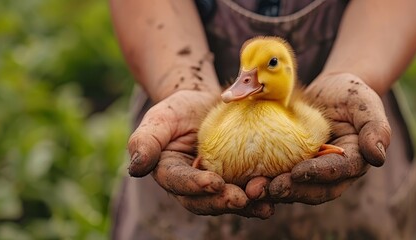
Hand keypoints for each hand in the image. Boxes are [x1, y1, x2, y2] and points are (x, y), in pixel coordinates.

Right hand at [127, 90, 273, 217]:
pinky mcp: (240, 181)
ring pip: (231, 202)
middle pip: (206, 202)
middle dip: (224, 202)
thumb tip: (135, 168)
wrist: (207, 106)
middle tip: (242, 198)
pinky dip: (265, 193)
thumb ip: (145, 141)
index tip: (213, 182)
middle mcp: (194, 188)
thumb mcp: (159, 119)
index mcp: (171, 175)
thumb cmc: (179, 110)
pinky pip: (252, 191)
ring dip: (249, 204)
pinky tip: (279, 190)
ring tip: (264, 198)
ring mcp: (219, 187)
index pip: (180, 184)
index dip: (196, 186)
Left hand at [253, 73, 391, 203]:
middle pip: (315, 190)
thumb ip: (376, 128)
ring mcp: (310, 174)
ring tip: (253, 189)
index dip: (320, 174)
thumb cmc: (350, 94)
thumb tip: (378, 157)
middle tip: (270, 188)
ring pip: (294, 189)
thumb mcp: (365, 103)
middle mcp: (332, 175)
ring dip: (273, 192)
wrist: (328, 90)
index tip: (299, 171)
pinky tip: (243, 178)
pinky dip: (262, 180)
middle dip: (292, 191)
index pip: (339, 172)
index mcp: (354, 162)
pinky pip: (277, 177)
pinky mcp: (290, 168)